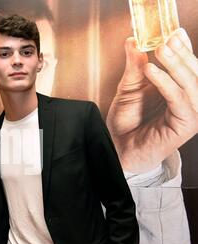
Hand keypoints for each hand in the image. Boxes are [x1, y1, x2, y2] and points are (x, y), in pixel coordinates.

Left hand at [107, 28, 197, 173]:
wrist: (118, 147)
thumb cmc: (125, 121)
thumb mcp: (129, 88)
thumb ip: (135, 66)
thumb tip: (133, 40)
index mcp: (178, 90)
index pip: (187, 65)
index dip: (183, 48)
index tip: (173, 31)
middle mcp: (188, 100)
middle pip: (194, 72)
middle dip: (181, 53)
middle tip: (166, 38)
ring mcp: (189, 113)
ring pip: (191, 84)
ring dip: (176, 64)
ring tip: (160, 49)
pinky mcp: (185, 124)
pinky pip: (179, 99)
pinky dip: (166, 83)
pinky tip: (152, 70)